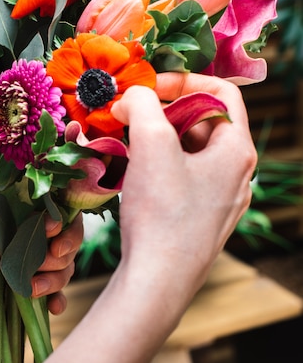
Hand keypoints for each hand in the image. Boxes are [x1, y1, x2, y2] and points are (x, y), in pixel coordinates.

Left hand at [0, 211, 81, 316]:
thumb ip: (8, 225)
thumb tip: (49, 219)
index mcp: (9, 212)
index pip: (54, 211)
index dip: (64, 225)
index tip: (53, 238)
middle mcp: (18, 235)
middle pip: (63, 243)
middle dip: (61, 256)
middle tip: (43, 265)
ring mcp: (16, 263)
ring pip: (58, 270)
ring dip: (56, 281)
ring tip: (32, 291)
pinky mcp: (11, 289)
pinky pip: (44, 294)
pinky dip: (54, 300)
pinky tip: (53, 309)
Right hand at [111, 73, 255, 305]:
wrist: (156, 282)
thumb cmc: (161, 213)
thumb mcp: (151, 144)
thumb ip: (142, 104)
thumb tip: (131, 97)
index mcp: (237, 151)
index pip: (221, 92)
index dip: (184, 80)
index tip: (148, 87)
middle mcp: (236, 174)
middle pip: (202, 122)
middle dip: (163, 112)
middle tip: (129, 116)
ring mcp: (219, 200)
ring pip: (189, 153)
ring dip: (156, 140)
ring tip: (125, 144)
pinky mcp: (199, 220)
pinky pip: (181, 179)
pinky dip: (157, 167)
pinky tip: (132, 176)